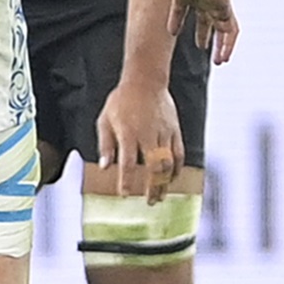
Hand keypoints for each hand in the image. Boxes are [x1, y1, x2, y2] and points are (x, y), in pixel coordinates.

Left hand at [94, 80, 182, 201]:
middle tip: (150, 202)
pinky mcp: (175, 130)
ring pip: (168, 163)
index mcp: (128, 134)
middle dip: (152, 188)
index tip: (125, 195)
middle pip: (153, 168)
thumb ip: (105, 145)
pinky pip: (179, 153)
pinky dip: (177, 168)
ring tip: (161, 195)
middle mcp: (148, 136)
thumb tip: (104, 167)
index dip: (126, 181)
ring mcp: (164, 133)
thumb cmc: (122, 100)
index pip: (127, 163)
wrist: (145, 81)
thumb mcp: (104, 120)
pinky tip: (172, 178)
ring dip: (165, 182)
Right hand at [131, 0, 239, 63]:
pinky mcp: (225, 9)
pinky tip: (224, 58)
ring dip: (220, 45)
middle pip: (205, 19)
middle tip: (202, 47)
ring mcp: (216, 4)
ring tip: (218, 61)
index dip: (176, 20)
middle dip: (203, 33)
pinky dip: (228, 45)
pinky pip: (231, 31)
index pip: (181, 8)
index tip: (173, 31)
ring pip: (221, 28)